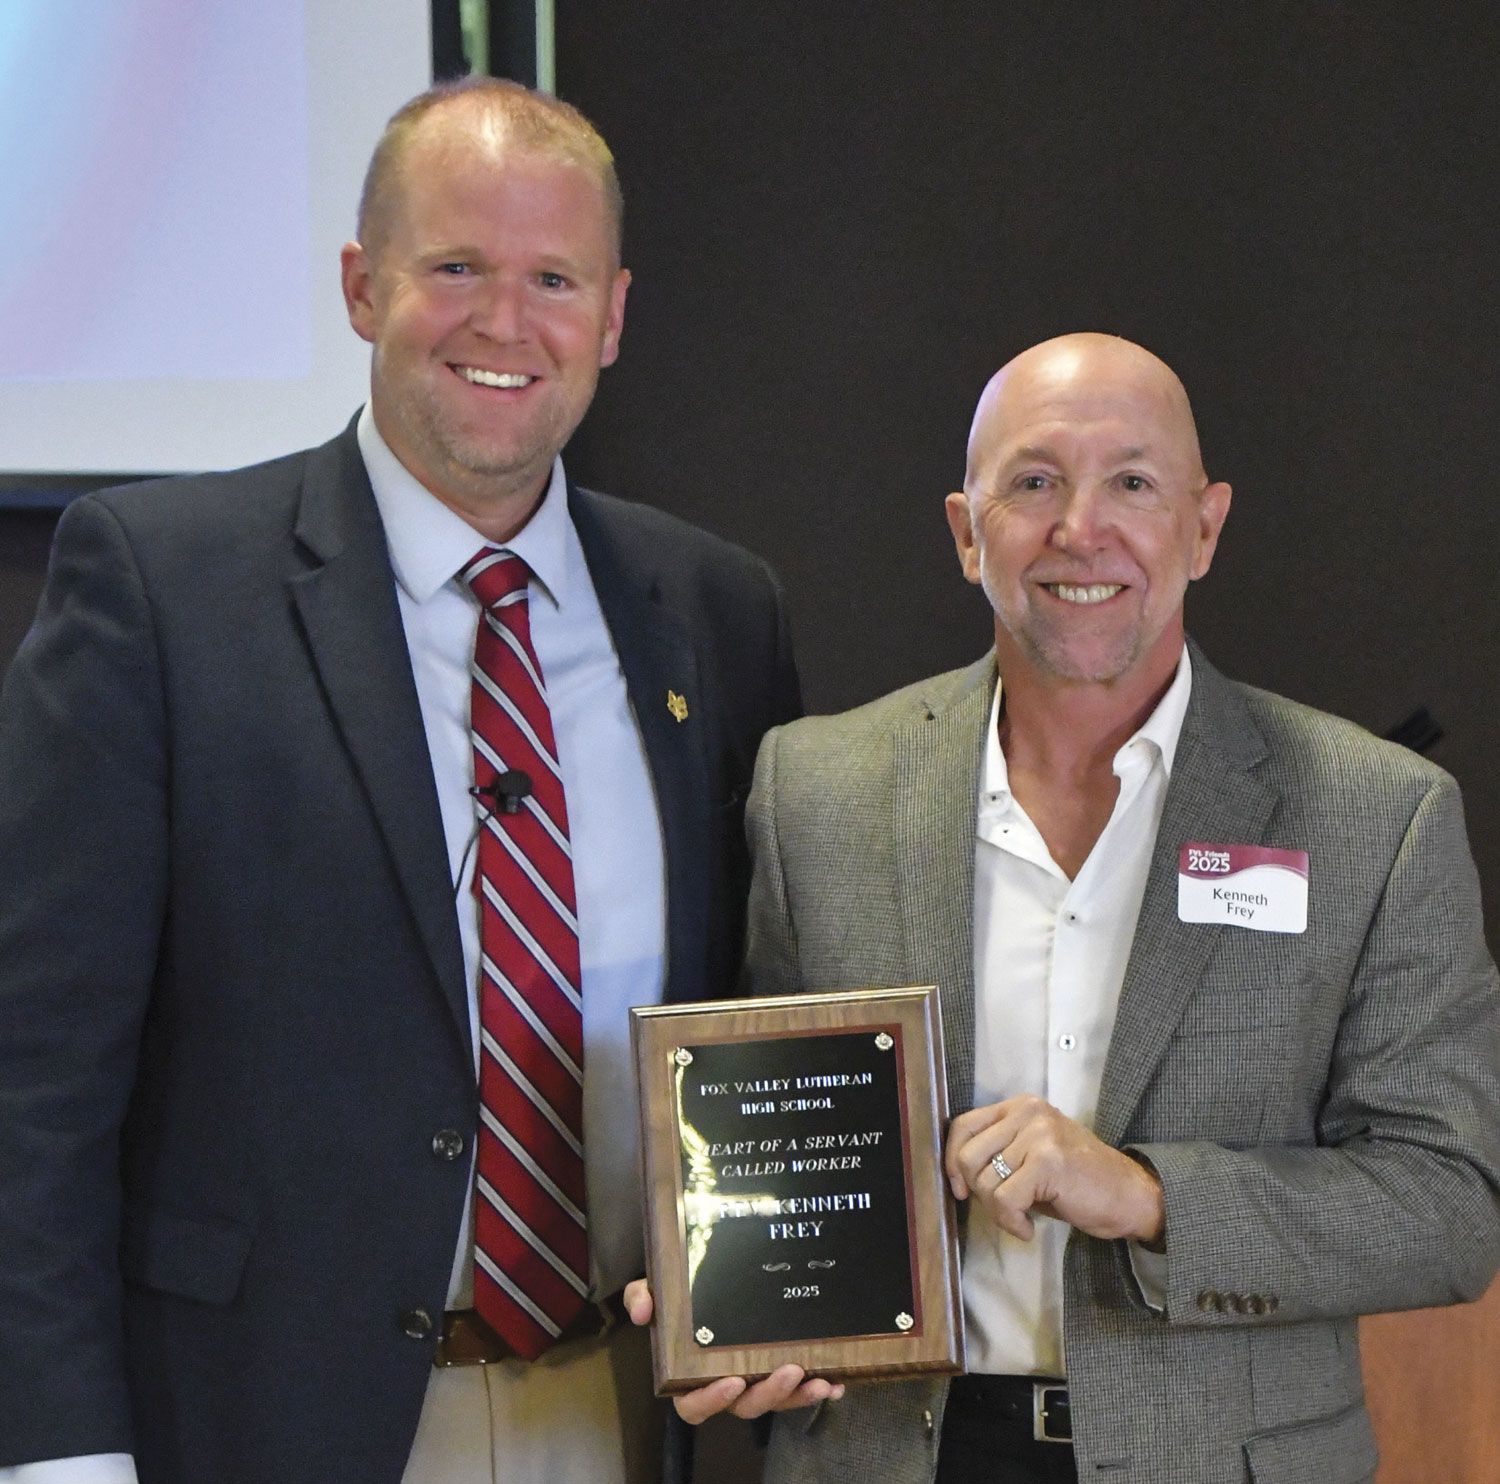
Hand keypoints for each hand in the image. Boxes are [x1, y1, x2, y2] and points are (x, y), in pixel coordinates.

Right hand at [623, 1277, 845, 1422]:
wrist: (705, 1278)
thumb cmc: (676, 1297)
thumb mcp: (651, 1290)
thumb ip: (641, 1296)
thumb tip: (643, 1311)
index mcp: (690, 1375)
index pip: (694, 1404)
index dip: (712, 1399)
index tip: (732, 1380)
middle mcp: (724, 1384)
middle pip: (744, 1406)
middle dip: (768, 1394)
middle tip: (789, 1370)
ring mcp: (753, 1379)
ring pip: (775, 1400)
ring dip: (798, 1395)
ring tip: (819, 1379)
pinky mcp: (777, 1370)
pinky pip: (798, 1388)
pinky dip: (818, 1387)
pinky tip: (837, 1381)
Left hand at [944, 1095, 1163, 1244]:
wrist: (1132, 1196)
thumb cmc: (1080, 1183)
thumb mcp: (1033, 1156)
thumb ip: (999, 1153)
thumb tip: (957, 1174)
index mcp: (1021, 1106)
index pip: (963, 1126)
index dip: (952, 1161)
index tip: (960, 1189)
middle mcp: (1028, 1112)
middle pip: (968, 1155)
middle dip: (978, 1192)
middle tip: (1003, 1209)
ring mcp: (1039, 1135)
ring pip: (984, 1181)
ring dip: (998, 1211)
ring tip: (1021, 1217)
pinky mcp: (1048, 1162)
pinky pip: (1004, 1200)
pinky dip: (1011, 1223)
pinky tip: (1029, 1227)